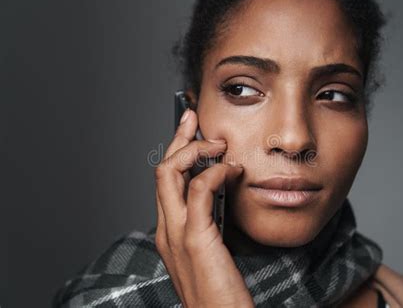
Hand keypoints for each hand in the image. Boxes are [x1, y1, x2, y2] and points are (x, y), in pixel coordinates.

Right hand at [154, 108, 253, 307]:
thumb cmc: (221, 293)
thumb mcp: (212, 252)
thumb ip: (210, 226)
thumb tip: (222, 201)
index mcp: (170, 232)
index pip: (167, 182)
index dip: (176, 152)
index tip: (191, 132)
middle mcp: (167, 229)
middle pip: (163, 170)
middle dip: (179, 139)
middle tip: (195, 119)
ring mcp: (176, 233)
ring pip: (170, 173)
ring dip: (195, 150)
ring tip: (220, 145)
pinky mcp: (194, 239)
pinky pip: (199, 190)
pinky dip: (215, 172)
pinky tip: (233, 170)